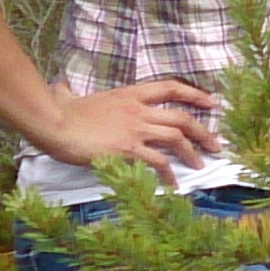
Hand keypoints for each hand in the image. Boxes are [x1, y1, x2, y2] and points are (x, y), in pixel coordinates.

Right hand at [34, 77, 223, 177]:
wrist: (53, 124)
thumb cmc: (59, 113)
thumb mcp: (70, 97)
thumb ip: (70, 93)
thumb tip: (58, 87)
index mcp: (129, 95)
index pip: (170, 88)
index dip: (194, 94)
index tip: (212, 101)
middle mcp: (138, 110)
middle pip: (182, 117)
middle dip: (203, 131)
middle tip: (216, 144)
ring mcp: (135, 129)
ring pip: (176, 138)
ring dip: (192, 152)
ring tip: (201, 165)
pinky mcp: (128, 148)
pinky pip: (158, 161)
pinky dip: (169, 173)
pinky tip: (173, 184)